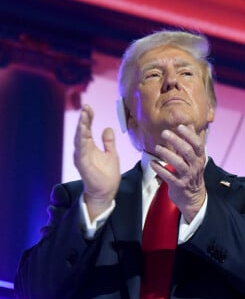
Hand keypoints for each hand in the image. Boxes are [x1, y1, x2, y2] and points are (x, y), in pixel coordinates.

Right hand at [73, 104, 120, 219]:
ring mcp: (81, 156)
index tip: (89, 107)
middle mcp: (83, 149)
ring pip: (79, 139)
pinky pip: (81, 151)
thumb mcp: (111, 154)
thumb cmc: (107, 174)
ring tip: (84, 117)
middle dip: (83, 119)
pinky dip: (81, 141)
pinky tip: (83, 132)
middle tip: (86, 107)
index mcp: (89, 146)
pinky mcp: (82, 164)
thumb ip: (108, 142)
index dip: (88, 117)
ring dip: (81, 127)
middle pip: (81, 131)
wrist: (106, 191)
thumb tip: (107, 128)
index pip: (87, 128)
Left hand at [153, 124, 206, 222]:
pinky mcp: (178, 185)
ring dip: (167, 154)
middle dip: (176, 141)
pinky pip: (168, 176)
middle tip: (164, 133)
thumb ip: (192, 142)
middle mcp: (195, 167)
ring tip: (157, 147)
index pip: (197, 144)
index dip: (189, 134)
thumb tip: (190, 125)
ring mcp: (187, 176)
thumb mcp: (196, 158)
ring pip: (178, 163)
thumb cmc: (192, 175)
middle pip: (187, 151)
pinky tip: (153, 163)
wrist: (194, 198)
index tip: (180, 126)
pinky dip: (159, 168)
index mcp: (200, 158)